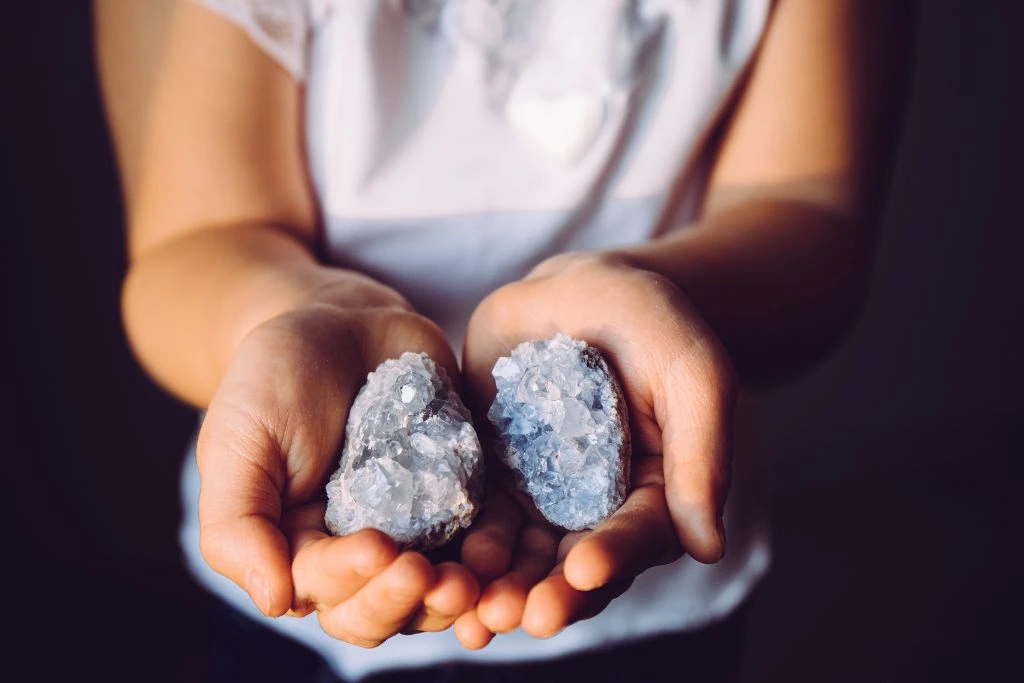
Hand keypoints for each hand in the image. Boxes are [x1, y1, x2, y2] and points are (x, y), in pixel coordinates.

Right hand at [196, 281, 478, 647]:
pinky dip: (490, 555)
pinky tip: (499, 552)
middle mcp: (357, 552)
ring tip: (468, 580)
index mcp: (298, 550)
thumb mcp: (240, 441)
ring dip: (450, 596)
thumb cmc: (276, 378)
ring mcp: (414, 528)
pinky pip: (480, 540)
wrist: (342, 322)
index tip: (376, 548)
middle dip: (402, 601)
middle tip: (427, 574)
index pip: (323, 590)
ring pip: (433, 591)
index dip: (349, 580)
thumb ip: (238, 524)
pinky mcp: (459, 497)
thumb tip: (271, 601)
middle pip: (380, 609)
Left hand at [453, 252, 734, 647]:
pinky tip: (439, 569)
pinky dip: (461, 548)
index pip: (638, 537)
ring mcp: (541, 497)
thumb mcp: (691, 371)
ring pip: (521, 556)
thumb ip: (702, 452)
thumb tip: (708, 547)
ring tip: (474, 610)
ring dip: (498, 587)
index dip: (613, 557)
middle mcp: (597, 509)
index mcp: (655, 494)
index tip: (585, 569)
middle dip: (548, 594)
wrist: (579, 290)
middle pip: (574, 566)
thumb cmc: (650, 321)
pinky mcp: (494, 478)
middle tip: (520, 615)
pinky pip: (476, 519)